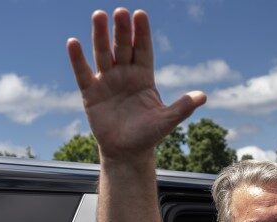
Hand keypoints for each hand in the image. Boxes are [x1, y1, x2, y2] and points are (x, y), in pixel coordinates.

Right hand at [67, 8, 205, 163]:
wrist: (127, 152)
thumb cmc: (148, 135)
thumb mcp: (166, 121)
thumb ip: (182, 107)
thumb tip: (203, 96)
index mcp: (144, 77)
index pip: (143, 50)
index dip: (141, 33)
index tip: (140, 14)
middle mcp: (124, 74)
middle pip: (123, 47)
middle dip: (122, 30)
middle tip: (120, 12)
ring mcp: (107, 81)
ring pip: (103, 54)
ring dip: (100, 35)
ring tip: (99, 15)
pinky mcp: (91, 93)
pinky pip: (83, 73)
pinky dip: (77, 59)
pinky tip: (73, 42)